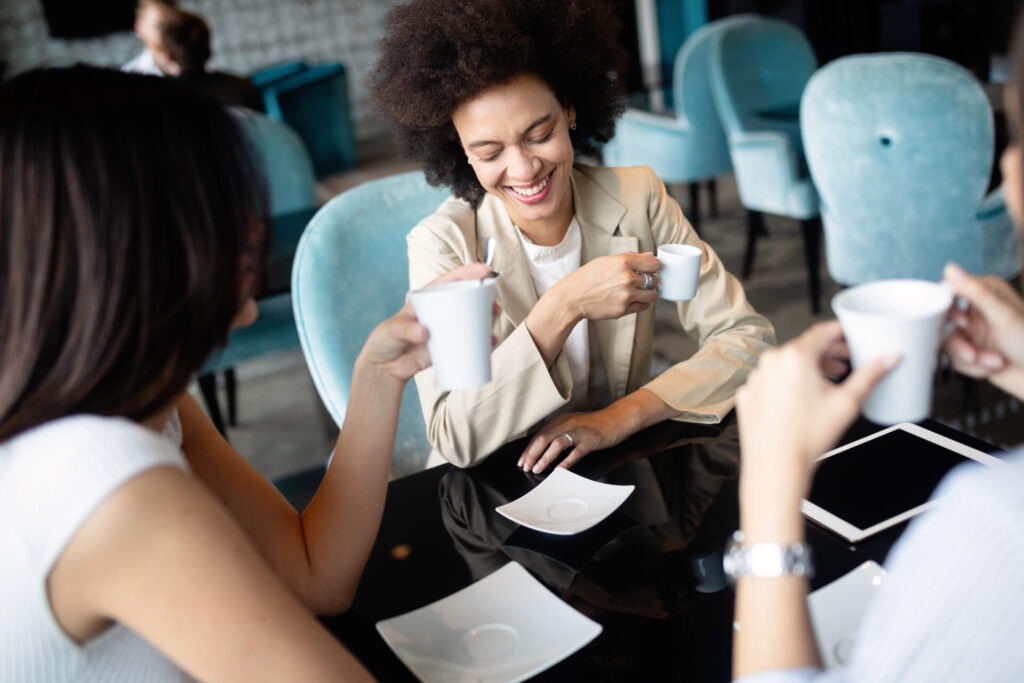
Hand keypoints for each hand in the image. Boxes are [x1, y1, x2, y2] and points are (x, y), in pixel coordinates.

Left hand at [359, 263, 497, 382]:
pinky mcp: (448, 346)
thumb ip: (405, 330)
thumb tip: (425, 332)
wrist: (385, 367)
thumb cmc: (385, 340)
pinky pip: (468, 342)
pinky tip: (490, 343)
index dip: (468, 273)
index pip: (449, 281)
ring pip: (471, 319)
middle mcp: (440, 310)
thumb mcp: (391, 331)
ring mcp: (445, 328)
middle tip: (494, 306)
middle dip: (484, 298)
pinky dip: (481, 342)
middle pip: (466, 299)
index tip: (484, 271)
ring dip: (486, 319)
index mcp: (427, 298)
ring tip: (494, 323)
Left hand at [518, 408, 630, 472]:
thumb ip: (559, 432)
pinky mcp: (590, 441)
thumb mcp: (573, 424)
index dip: (529, 448)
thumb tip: (543, 448)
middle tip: (525, 467)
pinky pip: (575, 452)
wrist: (617, 419)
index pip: (539, 434)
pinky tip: (558, 471)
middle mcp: (567, 424)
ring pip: (557, 444)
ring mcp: (579, 432)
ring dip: (544, 457)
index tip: (521, 461)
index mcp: (561, 420)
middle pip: (544, 438)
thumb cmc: (595, 424)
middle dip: (532, 454)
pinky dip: (565, 462)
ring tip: (536, 469)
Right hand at [552, 252, 660, 321]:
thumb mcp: (606, 261)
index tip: (651, 268)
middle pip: (654, 279)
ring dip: (649, 292)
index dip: (654, 266)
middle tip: (642, 280)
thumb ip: (631, 257)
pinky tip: (634, 299)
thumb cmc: (587, 278)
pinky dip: (643, 303)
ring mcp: (627, 296)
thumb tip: (650, 257)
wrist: (572, 298)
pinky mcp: (624, 310)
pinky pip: (644, 306)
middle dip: (651, 280)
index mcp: (623, 262)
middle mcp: (627, 278)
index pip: (654, 264)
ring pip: (652, 294)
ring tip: (639, 290)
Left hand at [736, 321, 896, 500]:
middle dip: (828, 353)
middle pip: (804, 348)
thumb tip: (889, 359)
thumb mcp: (847, 403)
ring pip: (786, 365)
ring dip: (808, 368)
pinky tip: (801, 398)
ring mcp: (756, 378)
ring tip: (827, 380)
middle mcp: (770, 363)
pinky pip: (771, 381)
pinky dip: (787, 384)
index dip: (840, 332)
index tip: (850, 334)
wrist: (776, 467)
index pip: (822, 332)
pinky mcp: (748, 394)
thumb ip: (871, 375)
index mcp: (794, 357)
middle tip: (846, 360)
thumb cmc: (807, 438)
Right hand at [942, 262, 1023, 399]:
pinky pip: (956, 360)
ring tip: (992, 360)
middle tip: (972, 351)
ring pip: (949, 344)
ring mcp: (974, 332)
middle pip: (943, 323)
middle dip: (960, 343)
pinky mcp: (972, 350)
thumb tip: (951, 269)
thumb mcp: (1003, 316)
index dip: (944, 310)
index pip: (948, 292)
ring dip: (970, 357)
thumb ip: (975, 292)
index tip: (950, 324)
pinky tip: (992, 366)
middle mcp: (978, 310)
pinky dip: (974, 368)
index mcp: (986, 292)